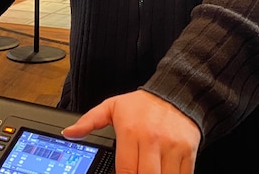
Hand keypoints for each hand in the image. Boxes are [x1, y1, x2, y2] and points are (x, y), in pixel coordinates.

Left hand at [62, 90, 199, 173]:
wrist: (176, 92)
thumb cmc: (142, 105)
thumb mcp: (112, 107)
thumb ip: (89, 121)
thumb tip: (69, 133)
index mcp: (131, 132)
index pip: (125, 171)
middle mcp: (152, 139)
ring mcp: (172, 146)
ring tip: (149, 173)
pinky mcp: (188, 150)